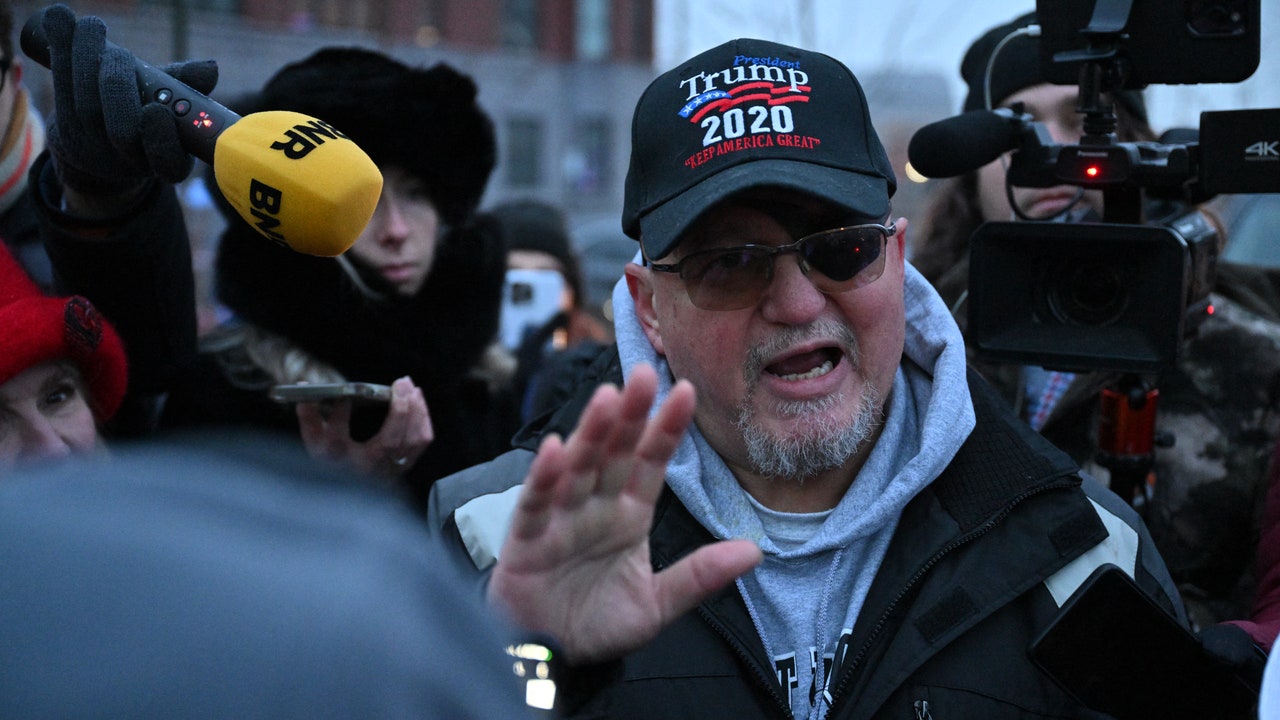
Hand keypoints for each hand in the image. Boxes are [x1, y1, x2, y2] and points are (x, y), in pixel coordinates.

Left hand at [41, 4, 218, 197]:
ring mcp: (94, 147)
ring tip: (91, 26)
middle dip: (118, 89)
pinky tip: (60, 21)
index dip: (160, 140)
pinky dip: (60, 52)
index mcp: (167, 161)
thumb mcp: (175, 106)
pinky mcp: (64, 125)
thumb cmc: (150, 120)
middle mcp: (130, 160)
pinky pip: (62, 90)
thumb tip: (210, 69)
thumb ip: (189, 87)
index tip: (155, 110)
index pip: (167, 163)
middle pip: (121, 132)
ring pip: (87, 108)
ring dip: (86, 62)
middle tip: (121, 56)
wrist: (103, 148)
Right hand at [296, 376, 432, 479]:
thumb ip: (308, 416)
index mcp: (340, 462)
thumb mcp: (314, 442)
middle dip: (398, 410)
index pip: (337, 441)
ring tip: (410, 387)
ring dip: (416, 411)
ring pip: (412, 441)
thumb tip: (303, 388)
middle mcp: (367, 469)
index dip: (339, 417)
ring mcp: (389, 469)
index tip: (343, 397)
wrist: (352, 490)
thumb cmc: (333, 460)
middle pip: (389, 442)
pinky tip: (417, 400)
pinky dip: (423, 419)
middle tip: (400, 382)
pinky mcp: (404, 465)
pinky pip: (422, 442)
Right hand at [487, 363, 762, 663]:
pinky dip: (543, 477)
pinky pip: (534, 503)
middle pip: (614, 453)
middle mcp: (594, 506)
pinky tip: (555, 450)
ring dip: (591, 433)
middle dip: (629, 414)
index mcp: (628, 514)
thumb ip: (700, 576)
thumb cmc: (597, 624)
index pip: (651, 463)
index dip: (667, 429)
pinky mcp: (525, 539)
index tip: (687, 392)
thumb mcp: (657, 604)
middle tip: (644, 373)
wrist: (549, 657)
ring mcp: (559, 518)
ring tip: (607, 398)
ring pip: (577, 467)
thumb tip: (756, 551)